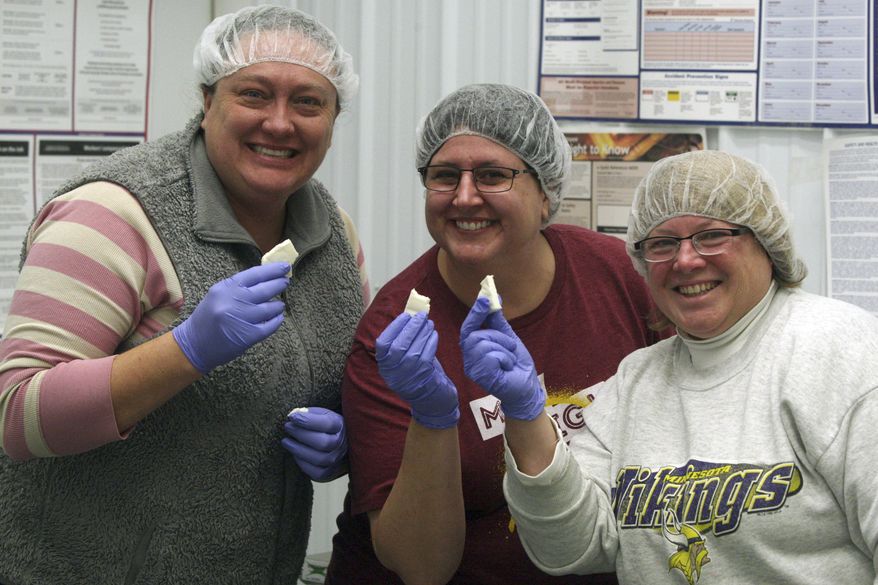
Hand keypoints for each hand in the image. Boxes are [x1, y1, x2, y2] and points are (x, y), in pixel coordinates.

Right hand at [172, 263, 288, 373]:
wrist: (194, 344)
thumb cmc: (208, 317)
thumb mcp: (218, 294)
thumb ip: (239, 286)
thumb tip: (266, 277)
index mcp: (225, 288)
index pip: (255, 274)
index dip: (272, 270)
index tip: (285, 266)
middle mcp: (234, 301)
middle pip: (265, 290)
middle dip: (279, 284)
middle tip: (285, 282)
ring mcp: (242, 319)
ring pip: (270, 308)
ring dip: (278, 305)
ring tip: (280, 304)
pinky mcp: (248, 336)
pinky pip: (270, 326)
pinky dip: (277, 320)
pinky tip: (278, 317)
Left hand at [282, 407, 347, 481]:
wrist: (338, 442)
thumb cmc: (325, 425)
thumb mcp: (321, 414)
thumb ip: (309, 413)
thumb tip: (293, 415)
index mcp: (341, 425)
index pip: (327, 424)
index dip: (308, 420)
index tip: (292, 416)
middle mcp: (342, 444)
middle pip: (322, 443)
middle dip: (301, 434)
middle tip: (288, 427)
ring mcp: (337, 459)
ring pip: (318, 459)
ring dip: (298, 450)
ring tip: (286, 441)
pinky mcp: (329, 472)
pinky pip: (316, 473)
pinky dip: (303, 463)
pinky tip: (295, 454)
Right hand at [375, 311, 458, 428]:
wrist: (431, 402)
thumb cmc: (418, 375)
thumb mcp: (404, 361)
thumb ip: (404, 342)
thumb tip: (410, 316)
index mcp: (385, 367)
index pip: (382, 344)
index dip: (394, 327)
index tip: (405, 315)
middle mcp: (393, 373)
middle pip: (398, 345)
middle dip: (411, 327)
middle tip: (421, 315)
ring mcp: (408, 376)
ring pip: (414, 349)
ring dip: (423, 332)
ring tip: (429, 323)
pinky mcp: (424, 377)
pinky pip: (427, 354)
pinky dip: (431, 341)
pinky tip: (434, 334)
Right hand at [459, 297, 544, 420]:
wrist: (527, 387)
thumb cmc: (516, 365)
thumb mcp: (508, 337)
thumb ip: (498, 320)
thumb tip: (493, 296)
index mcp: (474, 349)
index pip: (468, 327)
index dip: (476, 312)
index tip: (485, 297)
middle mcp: (469, 358)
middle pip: (476, 334)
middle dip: (498, 337)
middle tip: (510, 348)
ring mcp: (473, 369)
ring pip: (483, 343)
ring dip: (504, 349)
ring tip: (509, 360)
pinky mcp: (481, 376)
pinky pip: (491, 356)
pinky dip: (505, 358)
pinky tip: (507, 368)